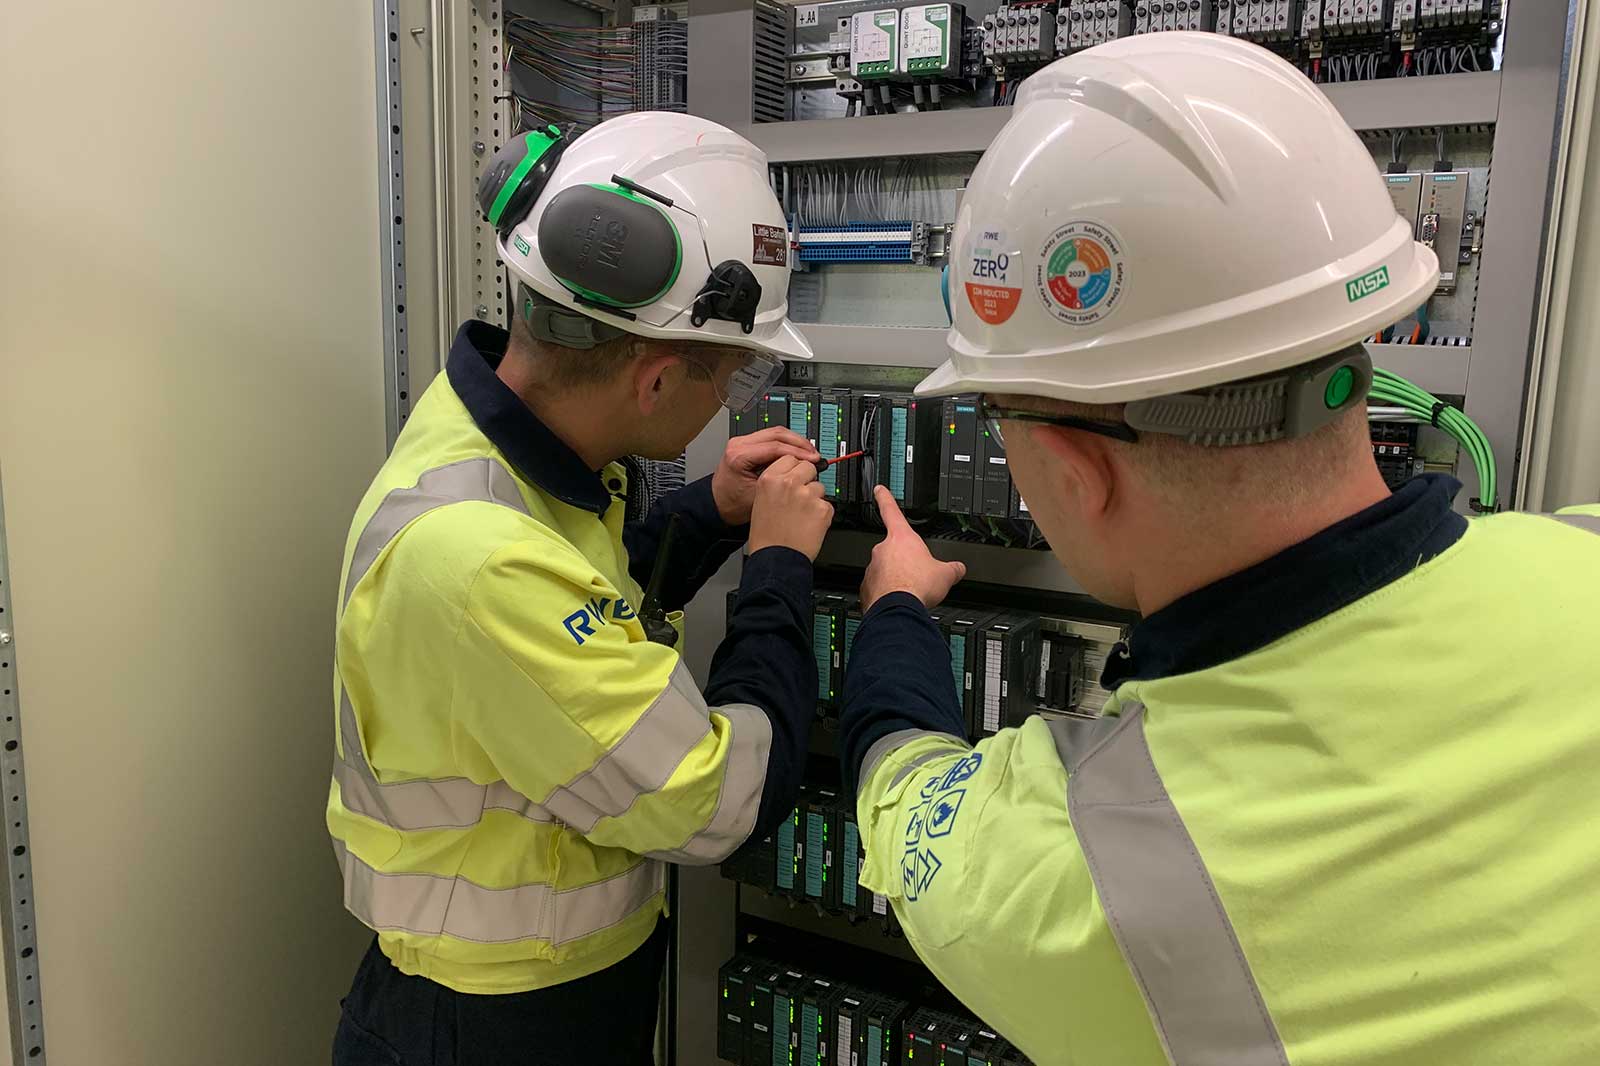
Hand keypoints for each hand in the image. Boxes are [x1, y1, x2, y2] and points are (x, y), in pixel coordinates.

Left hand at [712, 427, 819, 524]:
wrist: (718, 504)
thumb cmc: (733, 503)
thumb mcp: (759, 495)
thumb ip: (780, 480)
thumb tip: (803, 470)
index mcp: (739, 455)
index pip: (775, 447)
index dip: (798, 452)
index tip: (813, 459)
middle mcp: (739, 443)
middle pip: (776, 433)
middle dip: (799, 443)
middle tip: (815, 453)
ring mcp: (742, 441)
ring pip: (775, 432)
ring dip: (794, 441)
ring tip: (809, 452)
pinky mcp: (747, 443)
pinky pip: (771, 437)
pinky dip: (786, 443)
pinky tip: (798, 451)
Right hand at [747, 456, 834, 560]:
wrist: (776, 559)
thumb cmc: (766, 536)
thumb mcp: (760, 501)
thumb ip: (776, 483)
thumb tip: (794, 474)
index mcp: (770, 479)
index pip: (791, 458)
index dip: (795, 468)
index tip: (796, 476)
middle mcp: (789, 483)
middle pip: (809, 467)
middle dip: (808, 479)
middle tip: (800, 497)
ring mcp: (807, 495)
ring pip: (820, 487)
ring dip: (815, 499)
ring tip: (802, 516)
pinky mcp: (823, 509)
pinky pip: (828, 505)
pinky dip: (822, 515)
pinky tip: (810, 525)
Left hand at [861, 486, 966, 610]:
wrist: (897, 610)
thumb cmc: (916, 586)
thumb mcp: (945, 574)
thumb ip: (952, 568)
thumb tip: (959, 568)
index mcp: (902, 538)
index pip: (891, 511)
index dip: (885, 498)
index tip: (878, 490)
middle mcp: (882, 550)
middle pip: (893, 550)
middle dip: (904, 561)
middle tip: (916, 574)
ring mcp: (872, 569)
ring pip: (885, 570)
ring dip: (896, 578)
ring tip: (910, 591)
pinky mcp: (867, 588)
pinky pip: (878, 588)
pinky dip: (887, 594)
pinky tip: (899, 601)